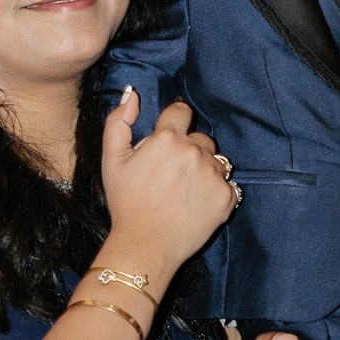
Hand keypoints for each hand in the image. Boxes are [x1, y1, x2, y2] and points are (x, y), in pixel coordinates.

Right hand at [101, 89, 237, 277]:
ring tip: (184, 190)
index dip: (174, 123)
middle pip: (200, 137)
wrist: (146, 245)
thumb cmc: (126, 203)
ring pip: (216, 160)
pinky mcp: (226, 197)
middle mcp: (194, 152)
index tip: (168, 139)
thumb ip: (118, 121)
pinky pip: (226, 183)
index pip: (181, 111)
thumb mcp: (112, 160)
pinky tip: (196, 203)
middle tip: (171, 174)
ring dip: (204, 169)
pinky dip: (215, 190)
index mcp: (167, 138)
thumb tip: (132, 94)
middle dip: (188, 149)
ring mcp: (213, 175)